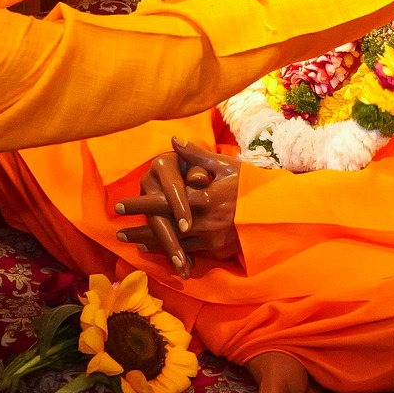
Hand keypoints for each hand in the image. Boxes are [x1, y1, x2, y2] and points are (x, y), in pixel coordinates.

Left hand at [115, 138, 242, 274]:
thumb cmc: (249, 185)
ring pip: (175, 244)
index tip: (119, 204)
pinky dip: (172, 252)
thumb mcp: (226, 165)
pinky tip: (159, 251)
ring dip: (152, 244)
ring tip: (132, 243)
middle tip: (118, 231)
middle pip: (165, 227)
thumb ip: (197, 155)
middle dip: (139, 230)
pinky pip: (190, 253)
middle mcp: (205, 220)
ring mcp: (211, 238)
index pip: (165, 201)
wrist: (275, 213)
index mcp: (205, 197)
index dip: (140, 204)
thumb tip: (173, 140)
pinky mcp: (217, 250)